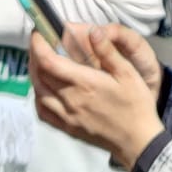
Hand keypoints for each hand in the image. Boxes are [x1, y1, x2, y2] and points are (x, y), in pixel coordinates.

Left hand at [30, 23, 164, 168]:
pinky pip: (43, 112)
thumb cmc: (135, 104)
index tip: (38, 32)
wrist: (137, 141)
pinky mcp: (67, 128)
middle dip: (35, 54)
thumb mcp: (128, 73)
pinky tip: (44, 89)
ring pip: (38, 93)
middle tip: (40, 42)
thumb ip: (108, 52)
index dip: (38, 45)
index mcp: (84, 83)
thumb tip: (93, 30)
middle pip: (39, 75)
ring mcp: (66, 116)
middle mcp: (70, 100)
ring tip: (40, 61)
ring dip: (34, 74)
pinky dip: (38, 96)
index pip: (49, 61)